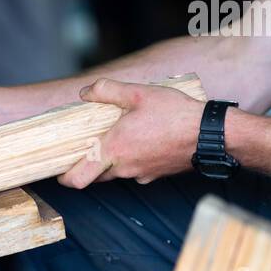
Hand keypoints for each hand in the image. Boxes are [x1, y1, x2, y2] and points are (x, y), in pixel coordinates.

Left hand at [57, 79, 203, 188]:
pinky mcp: (155, 176)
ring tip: (118, 136)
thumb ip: (107, 90)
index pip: (77, 179)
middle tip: (87, 144)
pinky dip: (131, 161)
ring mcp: (141, 175)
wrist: (211, 135)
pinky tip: (141, 141)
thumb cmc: (176, 115)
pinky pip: (135, 171)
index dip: (63, 178)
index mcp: (113, 150)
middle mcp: (124, 168)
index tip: (59, 169)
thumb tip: (85, 92)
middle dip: (87, 164)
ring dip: (111, 160)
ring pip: (115, 173)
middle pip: (94, 176)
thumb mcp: (139, 93)